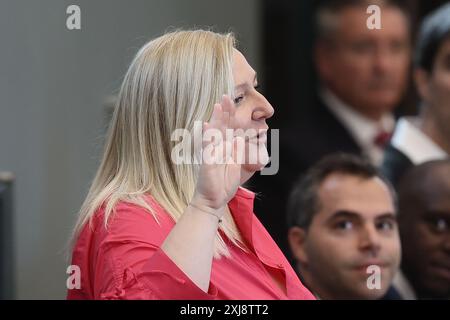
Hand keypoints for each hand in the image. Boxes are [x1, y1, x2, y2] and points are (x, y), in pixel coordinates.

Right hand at [192, 95, 243, 213]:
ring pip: (213, 134)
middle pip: (221, 126)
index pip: (228, 128)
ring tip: (218, 106)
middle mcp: (216, 148)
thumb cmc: (224, 183)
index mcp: (225, 147)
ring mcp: (210, 154)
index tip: (232, 101)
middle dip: (224, 111)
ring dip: (216, 120)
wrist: (214, 200)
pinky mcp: (207, 163)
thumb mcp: (236, 165)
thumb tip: (239, 138)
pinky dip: (207, 138)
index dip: (230, 115)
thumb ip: (238, 152)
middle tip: (226, 96)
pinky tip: (207, 127)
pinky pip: (207, 148)